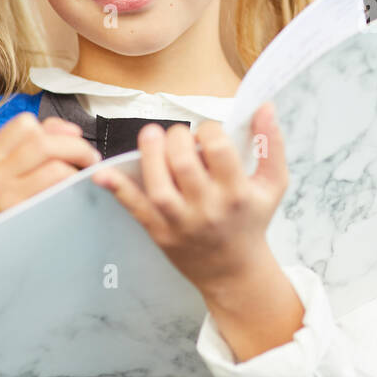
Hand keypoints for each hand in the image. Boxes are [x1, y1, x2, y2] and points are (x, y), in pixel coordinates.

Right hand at [0, 113, 101, 217]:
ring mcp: (4, 197)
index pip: (24, 124)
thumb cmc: (20, 202)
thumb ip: (41, 143)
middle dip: (77, 147)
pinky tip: (78, 194)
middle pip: (44, 143)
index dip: (55, 128)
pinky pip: (61, 192)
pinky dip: (76, 188)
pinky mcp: (23, 216)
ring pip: (56, 167)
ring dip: (79, 171)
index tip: (73, 137)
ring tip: (84, 178)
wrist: (6, 248)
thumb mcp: (17, 171)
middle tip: (91, 159)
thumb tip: (71, 131)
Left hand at [91, 103, 288, 293]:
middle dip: (177, 137)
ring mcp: (181, 222)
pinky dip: (118, 190)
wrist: (235, 270)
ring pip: (159, 186)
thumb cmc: (252, 219)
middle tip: (179, 136)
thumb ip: (271, 143)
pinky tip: (104, 173)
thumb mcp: (273, 183)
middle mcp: (209, 208)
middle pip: (184, 163)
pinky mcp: (160, 232)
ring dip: (150, 155)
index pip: (218, 149)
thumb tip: (265, 106)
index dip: (208, 130)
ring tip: (151, 136)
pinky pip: (136, 209)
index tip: (207, 132)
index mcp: (238, 193)